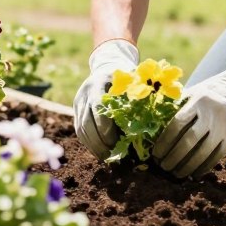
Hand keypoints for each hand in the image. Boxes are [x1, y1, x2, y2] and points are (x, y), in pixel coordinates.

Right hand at [73, 39, 138, 159]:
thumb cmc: (125, 77)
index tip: (115, 140)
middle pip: (86, 121)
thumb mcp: (131, 80)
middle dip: (99, 141)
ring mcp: (78, 103)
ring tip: (107, 157)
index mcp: (98, 83)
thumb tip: (149, 116)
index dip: (104, 126)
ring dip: (93, 146)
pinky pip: (79, 131)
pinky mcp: (76, 111)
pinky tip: (100, 152)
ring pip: (81, 129)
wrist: (106, 68)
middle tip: (112, 155)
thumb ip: (137, 93)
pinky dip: (89, 144)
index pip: (97, 107)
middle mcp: (84, 93)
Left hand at [153, 53, 225, 178]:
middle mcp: (213, 111)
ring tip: (177, 174)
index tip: (156, 153)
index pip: (178, 123)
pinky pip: (218, 154)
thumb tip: (153, 127)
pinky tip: (195, 173)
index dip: (165, 141)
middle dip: (174, 157)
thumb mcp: (194, 92)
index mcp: (199, 99)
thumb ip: (177, 107)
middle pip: (190, 140)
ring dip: (189, 166)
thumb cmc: (209, 92)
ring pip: (204, 151)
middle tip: (164, 167)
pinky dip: (205, 166)